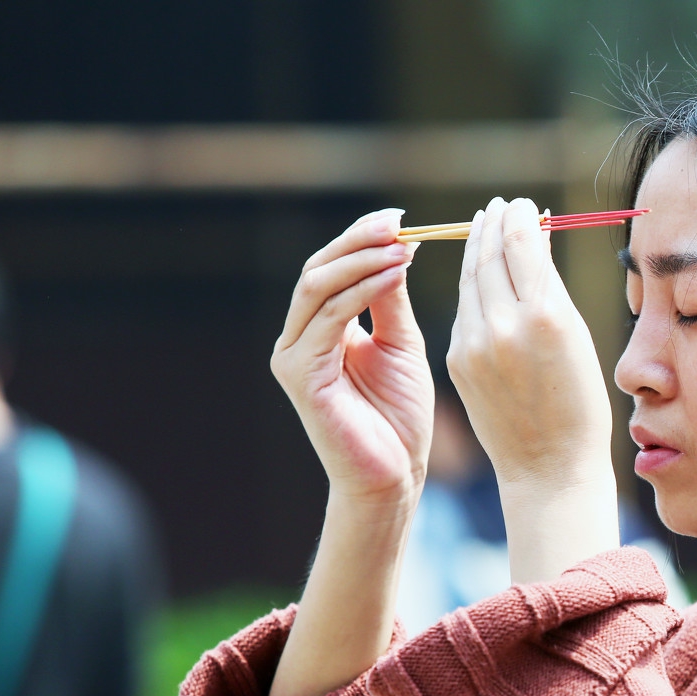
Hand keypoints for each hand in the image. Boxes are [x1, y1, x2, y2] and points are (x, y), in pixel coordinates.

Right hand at [271, 209, 433, 505]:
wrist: (394, 475)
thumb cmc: (399, 416)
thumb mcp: (401, 343)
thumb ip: (390, 298)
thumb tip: (396, 245)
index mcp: (319, 328)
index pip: (331, 267)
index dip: (362, 238)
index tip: (401, 218)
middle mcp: (298, 338)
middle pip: (319, 268)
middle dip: (359, 240)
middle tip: (399, 223)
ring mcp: (293, 356)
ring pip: (318, 287)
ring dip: (363, 260)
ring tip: (402, 247)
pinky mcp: (300, 376)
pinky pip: (329, 320)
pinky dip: (362, 292)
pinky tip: (394, 276)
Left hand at [448, 197, 612, 486]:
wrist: (548, 466)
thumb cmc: (579, 402)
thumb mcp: (578, 336)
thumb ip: (550, 286)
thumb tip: (535, 238)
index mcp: (546, 316)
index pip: (522, 243)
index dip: (520, 217)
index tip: (523, 205)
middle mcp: (504, 326)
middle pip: (489, 254)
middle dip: (494, 224)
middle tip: (499, 205)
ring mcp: (475, 344)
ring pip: (470, 279)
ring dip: (475, 246)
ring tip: (483, 224)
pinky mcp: (458, 360)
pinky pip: (464, 310)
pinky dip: (471, 285)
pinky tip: (477, 272)